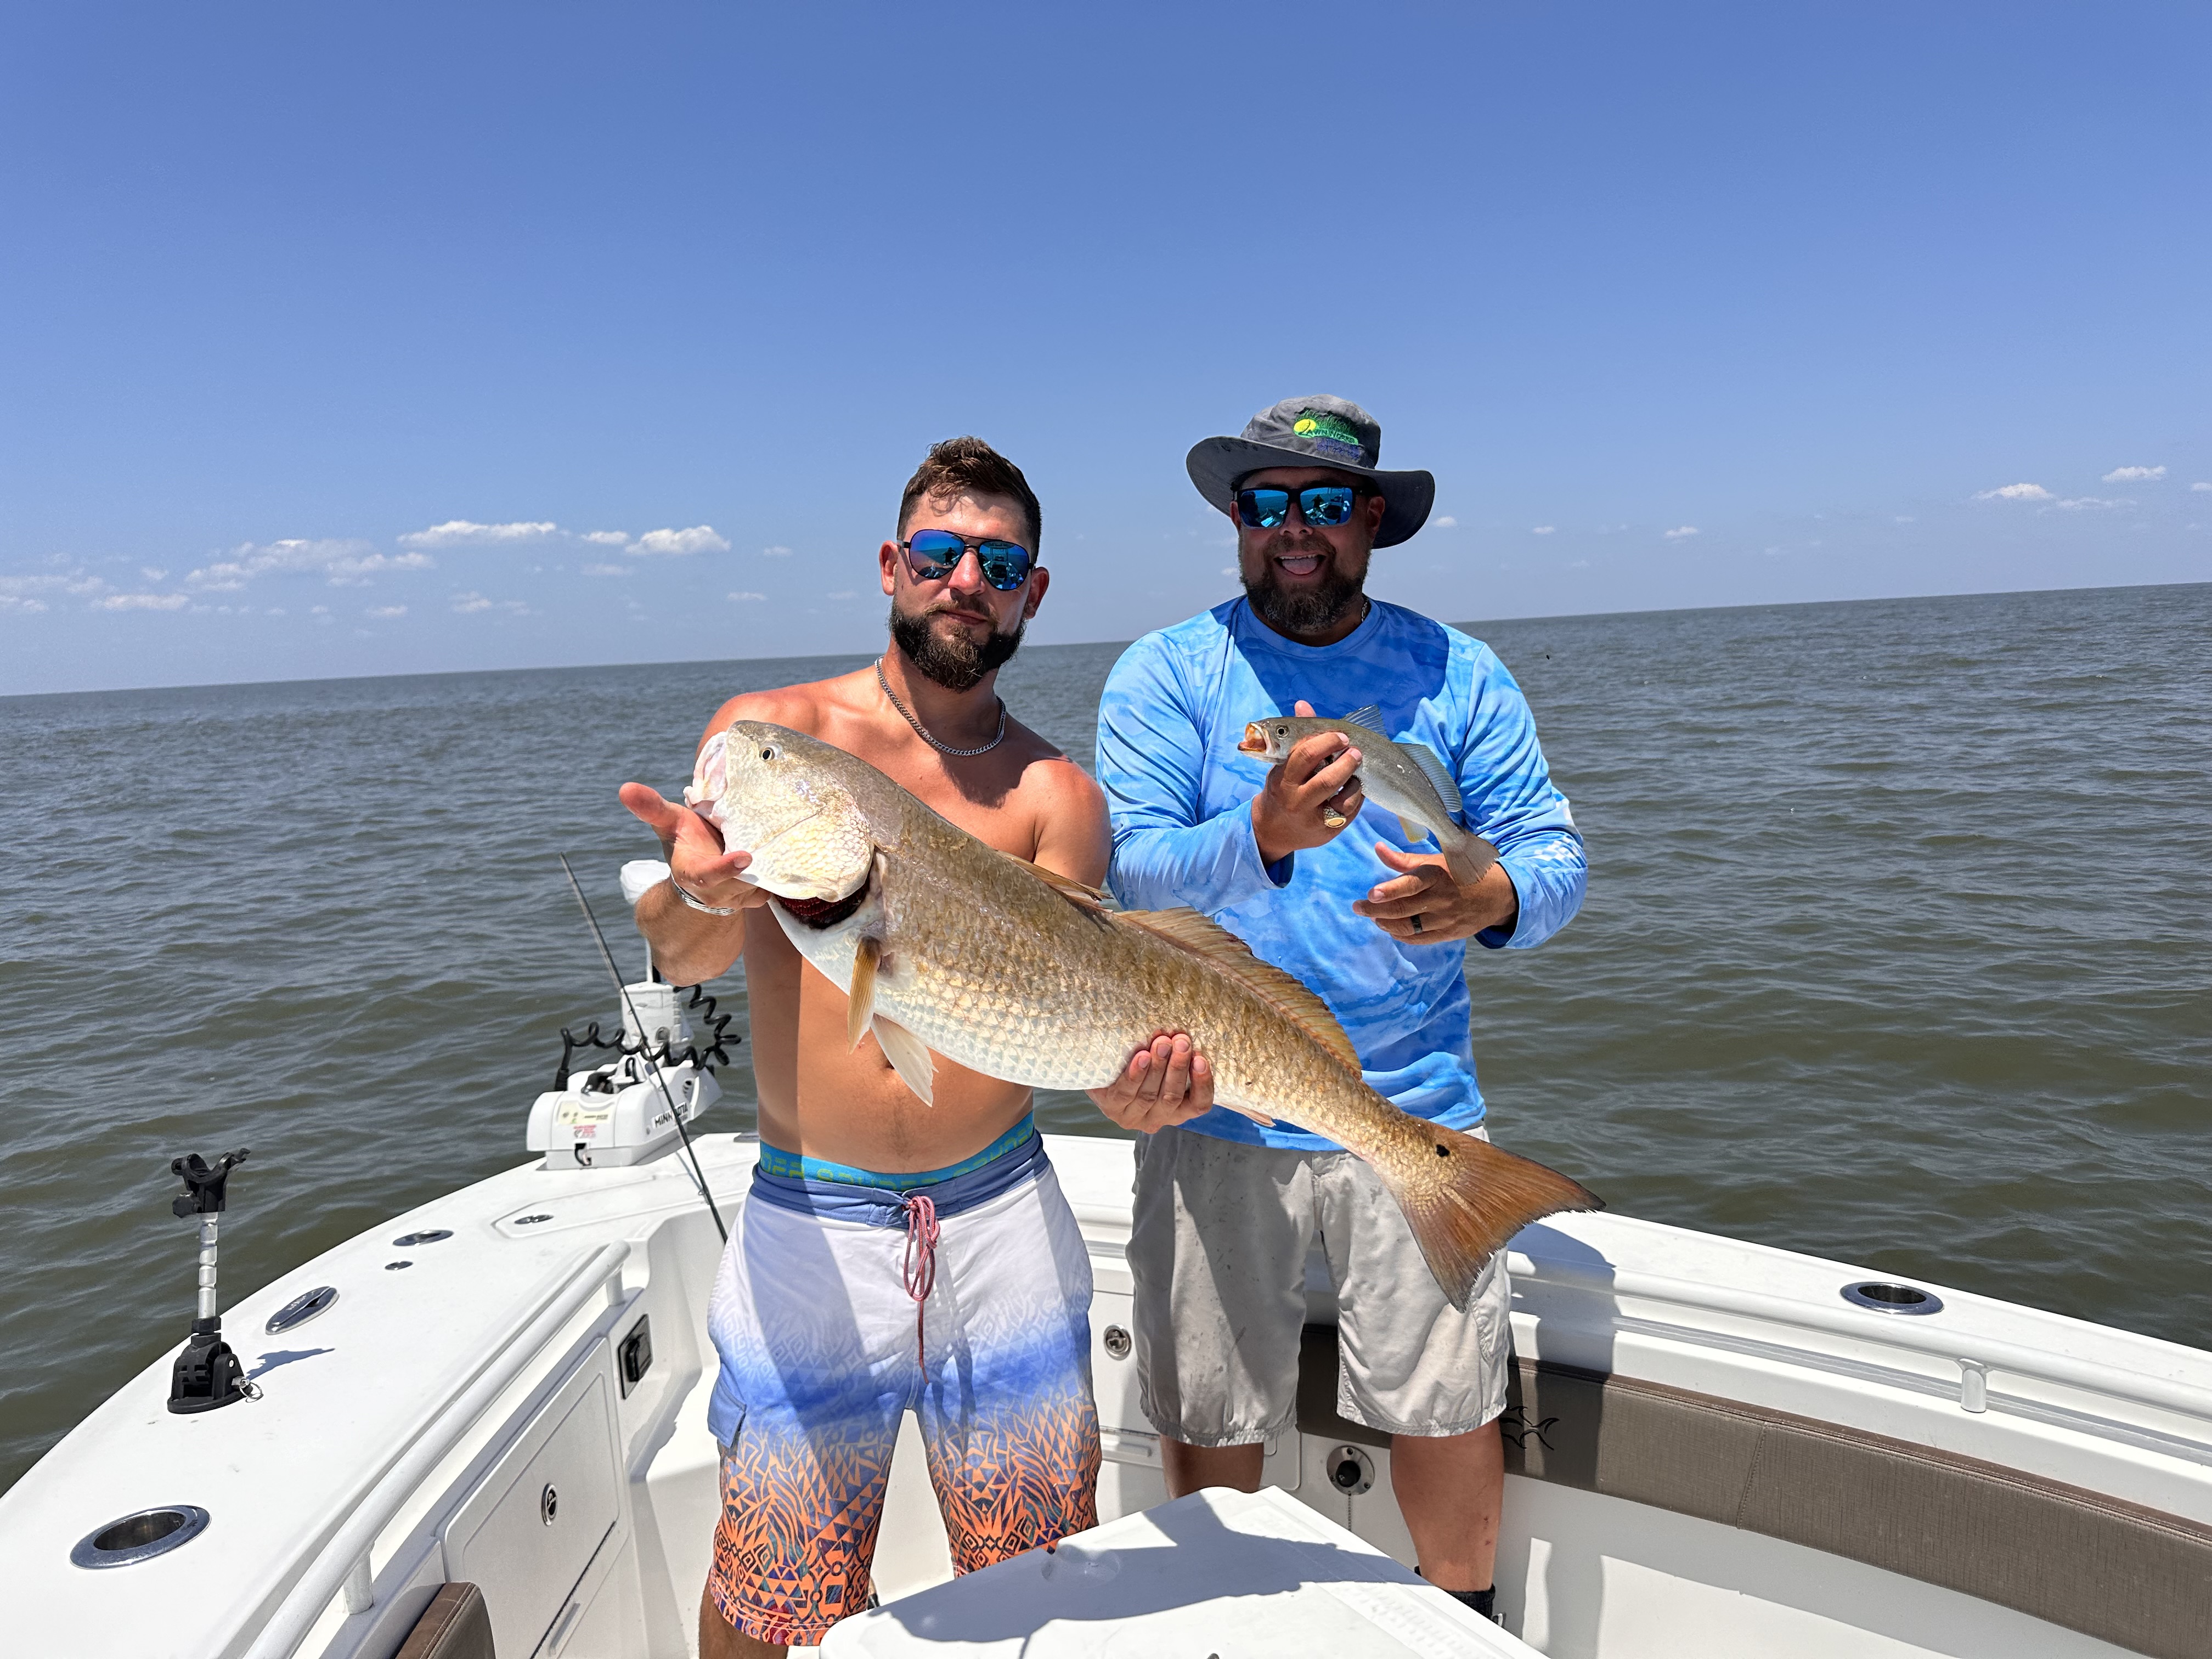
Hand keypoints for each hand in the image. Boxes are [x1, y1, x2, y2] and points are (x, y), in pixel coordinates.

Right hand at [618, 782, 770, 912]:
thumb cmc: (687, 842)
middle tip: (773, 838)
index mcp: (694, 873)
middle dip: (756, 865)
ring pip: (764, 882)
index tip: (745, 857)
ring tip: (783, 836)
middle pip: (743, 881)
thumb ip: (652, 808)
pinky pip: (777, 884)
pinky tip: (791, 844)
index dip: (726, 868)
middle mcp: (719, 891)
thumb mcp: (670, 824)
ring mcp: (741, 897)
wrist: (703, 875)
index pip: (709, 874)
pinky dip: (784, 868)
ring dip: (774, 863)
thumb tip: (625, 788)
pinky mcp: (760, 896)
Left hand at [1087, 1032, 1215, 1133]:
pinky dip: (1135, 1075)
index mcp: (1178, 1110)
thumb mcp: (1165, 1063)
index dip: (1203, 1084)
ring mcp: (1133, 1117)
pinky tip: (1142, 1057)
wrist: (1103, 1070)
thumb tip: (1187, 1033)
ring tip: (1162, 1043)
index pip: (1199, 1104)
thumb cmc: (1141, 1064)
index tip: (1200, 1058)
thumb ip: (1177, 1055)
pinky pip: (1125, 1093)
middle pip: (1172, 1097)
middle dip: (1178, 1067)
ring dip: (1158, 1067)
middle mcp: (1158, 1118)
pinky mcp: (1111, 1109)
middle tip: (1181, 1042)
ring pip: (1149, 1095)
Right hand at [1251, 700, 1364, 865]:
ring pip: (1343, 798)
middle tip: (1357, 751)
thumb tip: (1303, 704)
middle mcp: (1297, 801)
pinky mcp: (1328, 831)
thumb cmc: (1282, 788)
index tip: (1341, 735)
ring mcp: (1313, 819)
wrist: (1273, 829)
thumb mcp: (1283, 765)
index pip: (1305, 756)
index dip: (1327, 742)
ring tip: (1357, 769)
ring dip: (1355, 779)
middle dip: (1347, 761)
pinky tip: (1355, 786)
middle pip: (1327, 780)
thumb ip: (1298, 738)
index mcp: (1283, 780)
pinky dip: (1358, 795)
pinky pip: (1350, 811)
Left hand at [1351, 843, 1517, 945]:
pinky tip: (1390, 927)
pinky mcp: (1448, 934)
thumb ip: (1405, 860)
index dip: (1390, 890)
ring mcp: (1445, 919)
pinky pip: (1419, 939)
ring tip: (1373, 916)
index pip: (1411, 884)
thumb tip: (1378, 848)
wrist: (1498, 894)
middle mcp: (1441, 899)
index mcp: (1437, 876)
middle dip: (1375, 910)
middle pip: (1403, 909)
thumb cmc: (1460, 872)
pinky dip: (1401, 934)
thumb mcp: (1437, 860)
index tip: (1371, 894)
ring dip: (1386, 923)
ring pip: (1409, 927)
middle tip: (1357, 907)